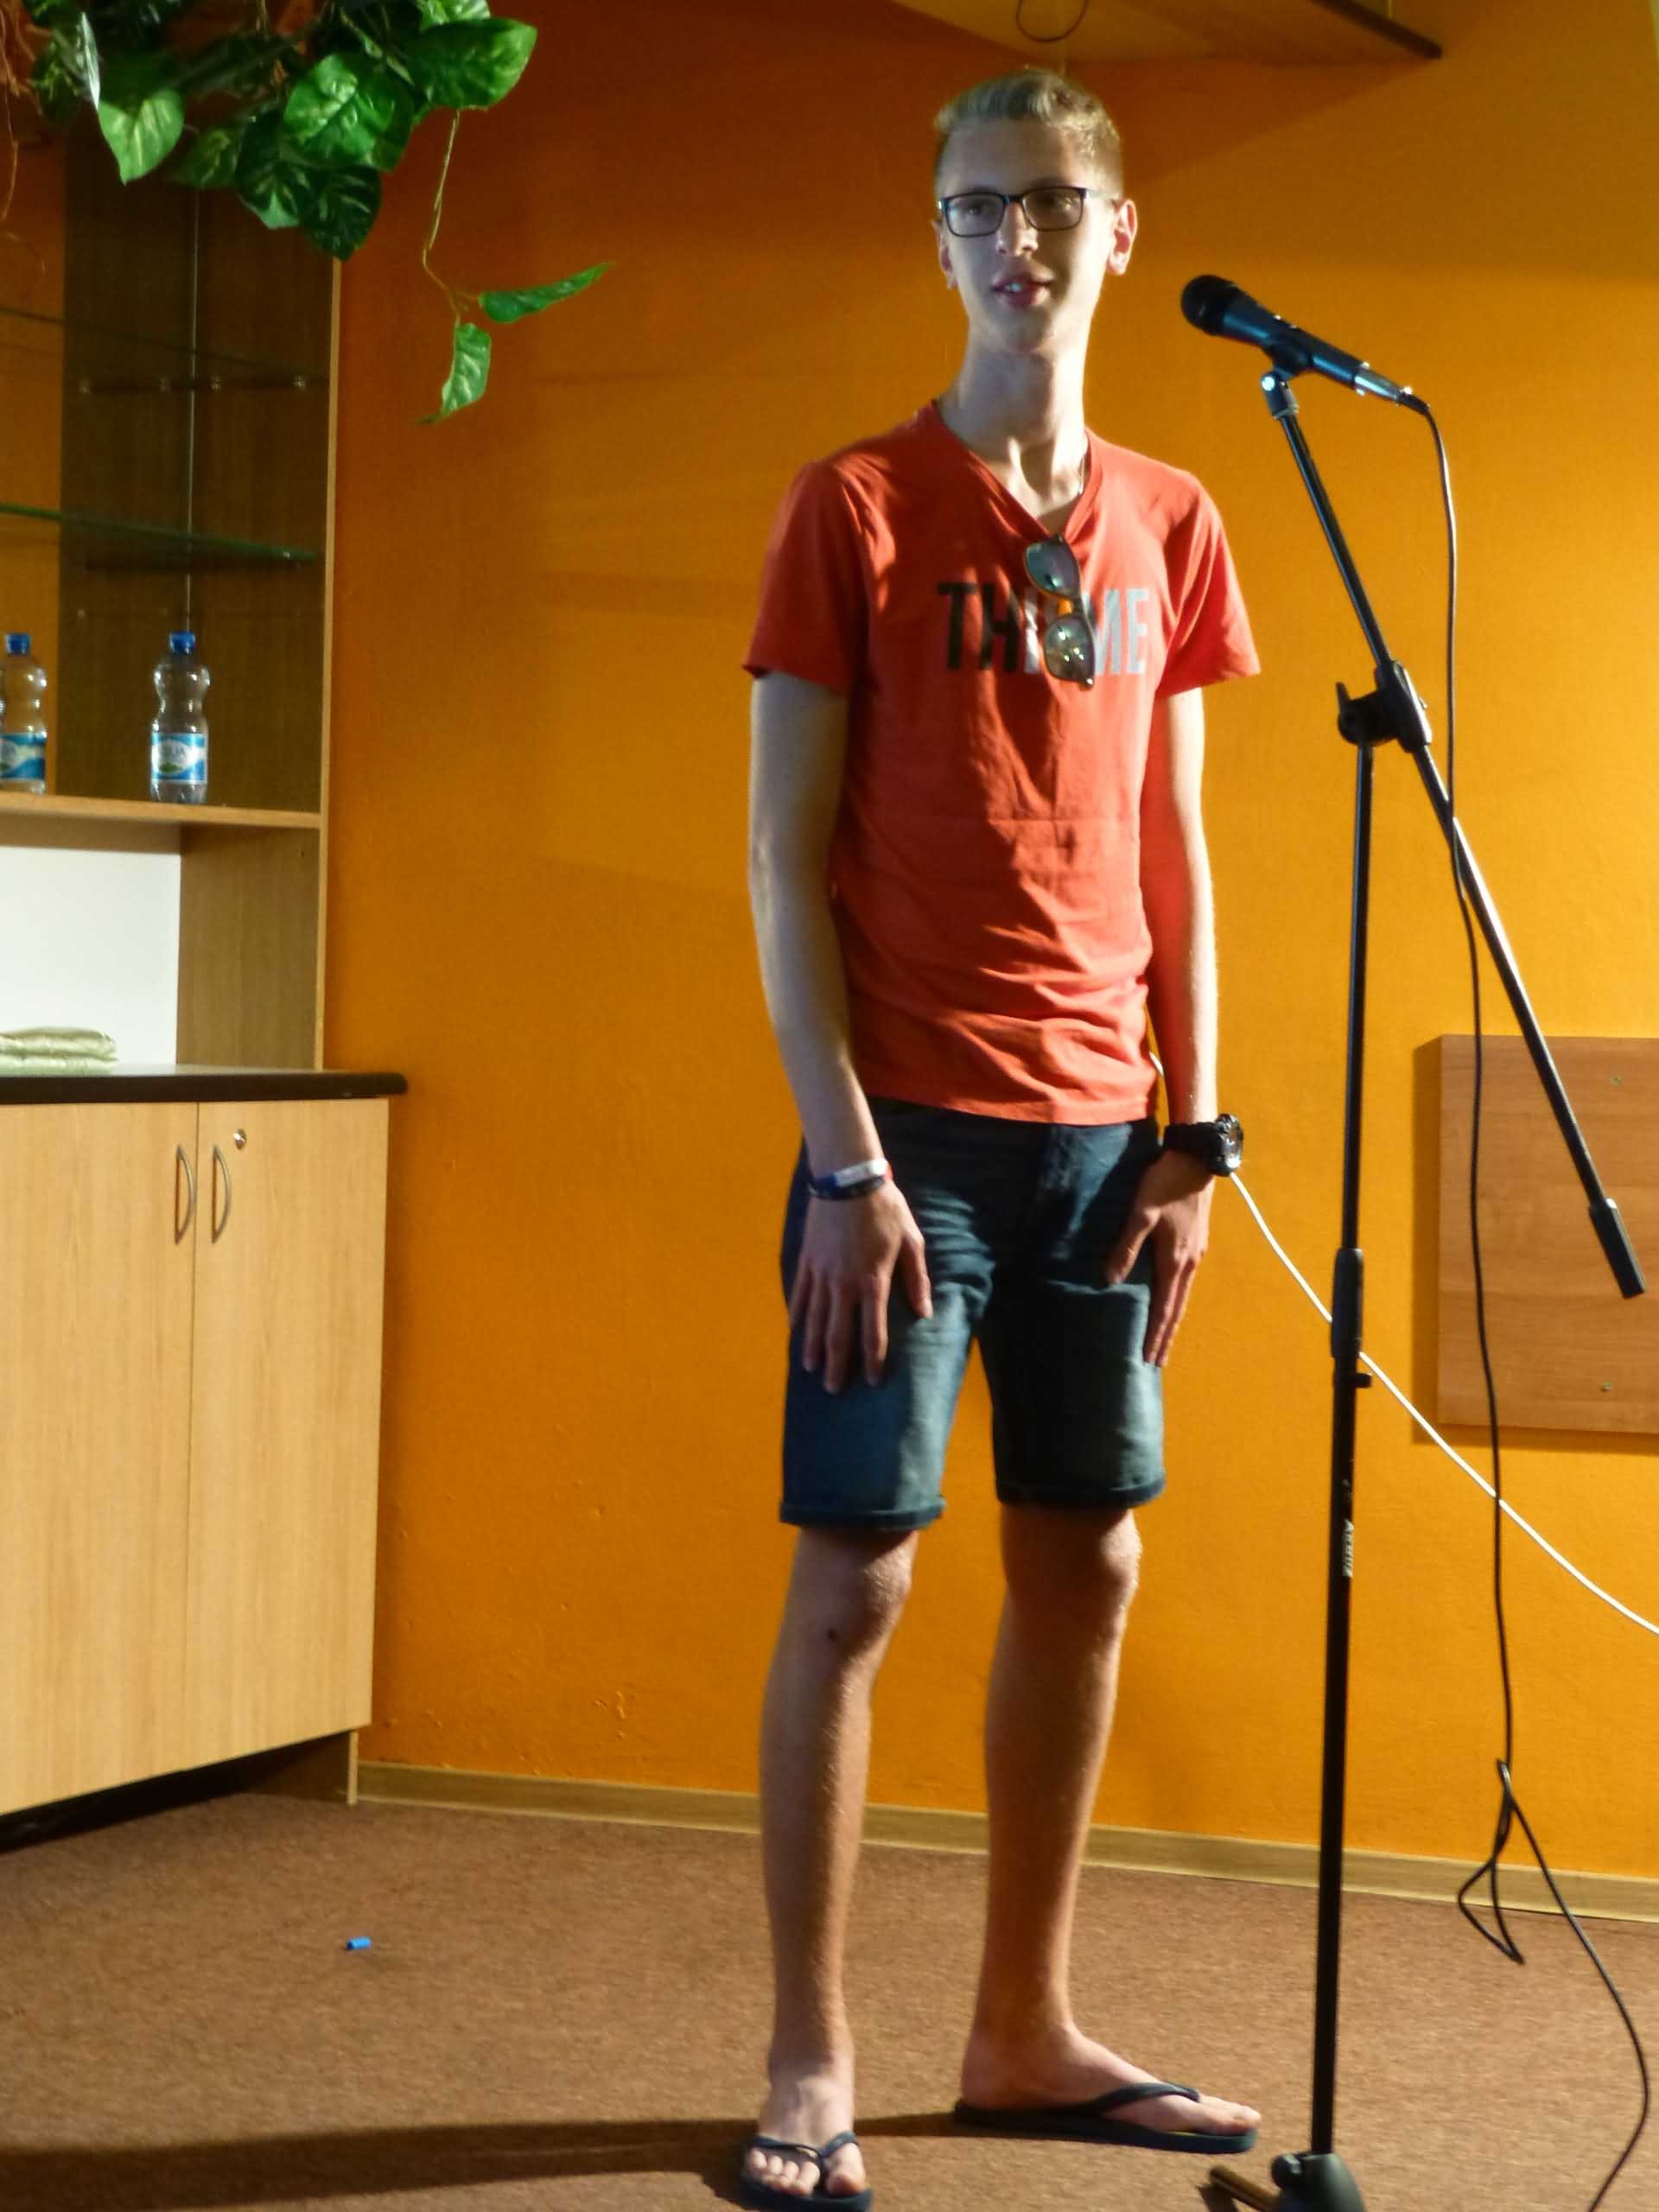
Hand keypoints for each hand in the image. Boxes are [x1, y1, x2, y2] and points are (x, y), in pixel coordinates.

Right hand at [789, 1181, 932, 1392]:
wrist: (847, 1179)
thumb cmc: (885, 1209)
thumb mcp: (912, 1241)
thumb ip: (917, 1279)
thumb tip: (924, 1312)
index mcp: (873, 1281)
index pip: (873, 1331)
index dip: (872, 1359)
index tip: (871, 1380)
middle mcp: (843, 1284)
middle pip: (837, 1333)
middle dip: (837, 1364)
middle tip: (834, 1389)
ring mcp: (821, 1274)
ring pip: (813, 1319)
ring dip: (812, 1347)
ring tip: (811, 1370)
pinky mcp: (807, 1261)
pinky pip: (799, 1295)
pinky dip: (797, 1316)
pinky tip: (795, 1332)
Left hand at [1103, 1148, 1213, 1366]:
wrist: (1196, 1158)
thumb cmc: (1165, 1184)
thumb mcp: (1140, 1213)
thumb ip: (1126, 1247)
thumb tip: (1110, 1279)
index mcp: (1176, 1260)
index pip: (1165, 1308)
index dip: (1156, 1334)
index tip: (1149, 1358)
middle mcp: (1190, 1263)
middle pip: (1177, 1308)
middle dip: (1167, 1336)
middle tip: (1157, 1361)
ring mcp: (1196, 1253)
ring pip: (1183, 1295)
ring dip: (1172, 1318)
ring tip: (1163, 1337)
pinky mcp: (1197, 1242)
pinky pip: (1184, 1280)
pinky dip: (1176, 1298)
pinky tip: (1169, 1298)